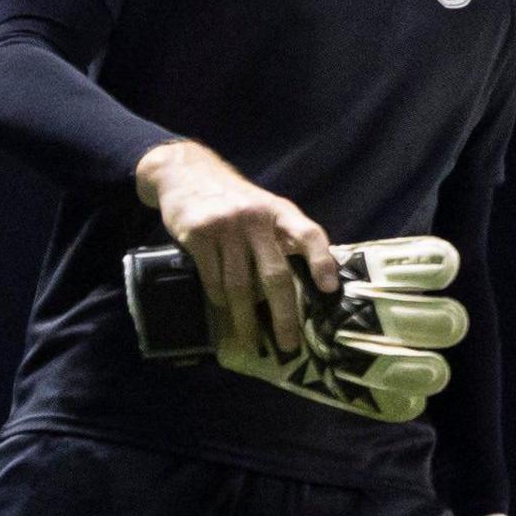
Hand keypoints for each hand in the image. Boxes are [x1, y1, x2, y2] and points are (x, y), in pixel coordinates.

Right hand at [139, 139, 338, 355]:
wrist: (186, 171)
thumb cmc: (234, 200)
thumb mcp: (264, 207)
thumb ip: (282, 236)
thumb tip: (308, 284)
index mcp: (279, 211)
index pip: (308, 235)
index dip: (322, 261)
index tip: (329, 290)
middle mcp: (255, 217)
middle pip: (274, 275)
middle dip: (283, 315)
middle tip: (288, 344)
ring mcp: (226, 226)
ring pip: (240, 285)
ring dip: (245, 319)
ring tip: (251, 340)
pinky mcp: (198, 234)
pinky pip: (212, 279)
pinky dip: (219, 300)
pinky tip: (223, 312)